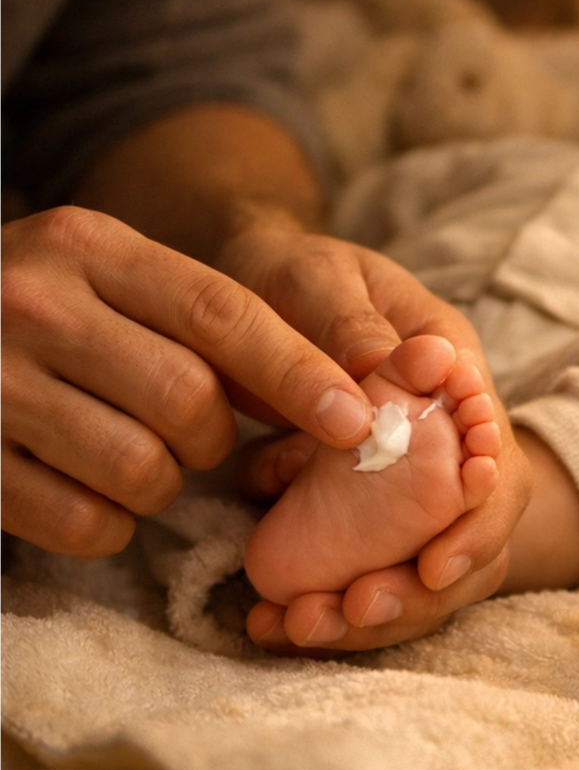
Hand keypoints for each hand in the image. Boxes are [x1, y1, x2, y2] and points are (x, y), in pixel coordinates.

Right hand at [0, 207, 374, 555]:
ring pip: (140, 467)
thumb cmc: (56, 313)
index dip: (297, 373)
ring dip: (164, 484)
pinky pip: (82, 521)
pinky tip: (94, 492)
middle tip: (195, 437)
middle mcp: (31, 302)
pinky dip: (110, 524)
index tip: (355, 420)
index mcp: (87, 246)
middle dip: (215, 438)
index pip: (220, 313)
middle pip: (188, 398)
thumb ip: (211, 322)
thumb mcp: (119, 281)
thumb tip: (335, 398)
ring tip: (140, 459)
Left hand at [222, 227, 532, 651]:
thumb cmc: (302, 276)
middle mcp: (448, 438)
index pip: (497, 467)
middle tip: (356, 609)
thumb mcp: (322, 279)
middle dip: (422, 588)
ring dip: (376, 612)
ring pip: (425, 568)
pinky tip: (276, 623)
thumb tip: (399, 366)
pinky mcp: (372, 508)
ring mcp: (414, 479)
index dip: (477, 523)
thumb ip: (357, 322)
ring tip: (302, 628)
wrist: (266, 290)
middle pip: (472, 536)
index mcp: (457, 378)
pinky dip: (334, 604)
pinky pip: (373, 569)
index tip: (435, 565)